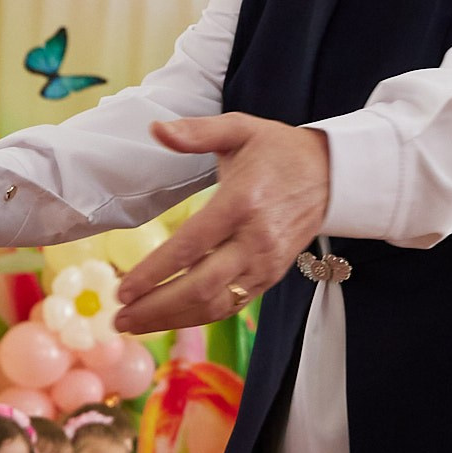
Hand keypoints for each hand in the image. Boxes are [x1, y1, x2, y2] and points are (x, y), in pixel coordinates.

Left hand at [115, 115, 327, 333]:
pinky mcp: (270, 277)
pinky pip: (231, 306)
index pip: (192, 247)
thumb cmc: (279, 151)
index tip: (124, 289)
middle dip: (156, 307)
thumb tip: (155, 129)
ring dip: (172, 319)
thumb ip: (196, 131)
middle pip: (201, 287)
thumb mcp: (240, 129)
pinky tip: (169, 319)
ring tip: (134, 323)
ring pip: (215, 304)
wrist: (332, 175)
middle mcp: (255, 241)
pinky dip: (198, 318)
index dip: (155, 272)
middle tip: (119, 317)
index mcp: (241, 203)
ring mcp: (265, 264)